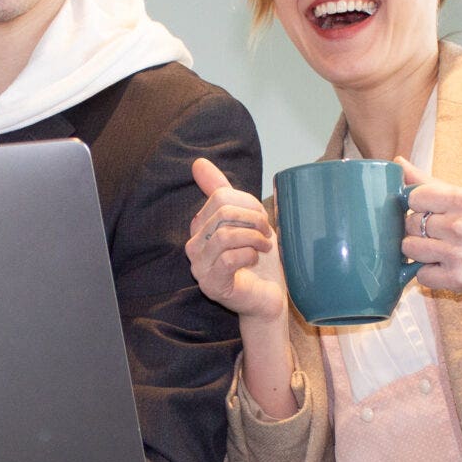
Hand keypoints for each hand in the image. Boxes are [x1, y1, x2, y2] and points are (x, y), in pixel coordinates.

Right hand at [185, 158, 287, 324]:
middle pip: (223, 214)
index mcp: (199, 228)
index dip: (248, 204)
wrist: (267, 298)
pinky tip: (254, 260)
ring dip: (254, 238)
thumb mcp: (244, 221)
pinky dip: (248, 255)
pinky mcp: (211, 285)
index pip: (220, 197)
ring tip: (265, 246)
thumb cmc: (257, 261)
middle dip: (254, 220)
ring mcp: (199, 268)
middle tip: (268, 233)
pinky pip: (227, 259)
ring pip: (225, 236)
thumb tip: (198, 163)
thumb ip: (221, 193)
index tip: (262, 219)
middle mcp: (193, 247)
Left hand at [394, 157, 461, 314]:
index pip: (414, 197)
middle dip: (418, 230)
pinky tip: (447, 268)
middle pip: (409, 223)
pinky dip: (429, 274)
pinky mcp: (456, 279)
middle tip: (440, 234)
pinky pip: (421, 275)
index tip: (429, 211)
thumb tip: (397, 163)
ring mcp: (458, 254)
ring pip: (409, 249)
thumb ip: (429, 182)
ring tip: (441, 251)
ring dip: (419, 252)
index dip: (418, 206)